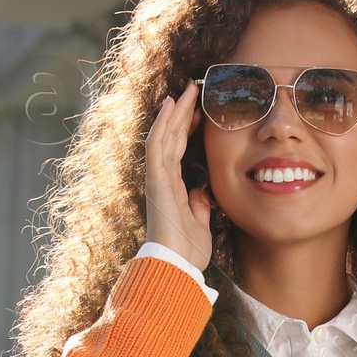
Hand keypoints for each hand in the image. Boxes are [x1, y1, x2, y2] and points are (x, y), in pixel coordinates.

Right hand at [144, 82, 212, 270]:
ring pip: (164, 135)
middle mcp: (162, 179)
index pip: (179, 150)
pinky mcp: (155, 180)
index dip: (188, 128)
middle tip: (194, 89)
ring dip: (175, 111)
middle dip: (183, 112)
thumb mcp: (200, 224)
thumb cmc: (187, 252)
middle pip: (172, 137)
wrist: (177, 267)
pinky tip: (170, 105)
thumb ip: (199, 207)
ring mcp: (157, 178)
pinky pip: (157, 145)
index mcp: (173, 188)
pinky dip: (162, 124)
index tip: (201, 112)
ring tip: (187, 89)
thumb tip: (201, 193)